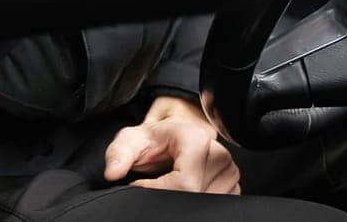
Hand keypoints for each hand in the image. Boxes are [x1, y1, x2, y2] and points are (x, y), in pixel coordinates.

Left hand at [103, 95, 240, 193]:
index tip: (142, 185)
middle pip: (195, 197)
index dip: (158, 191)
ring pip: (205, 205)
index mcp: (197, 138)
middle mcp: (220, 154)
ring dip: (183, 202)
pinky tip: (184, 194)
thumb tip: (113, 172)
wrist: (170, 139)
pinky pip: (215, 207)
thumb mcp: (130, 141)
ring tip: (169, 185)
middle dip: (169, 198)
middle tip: (156, 185)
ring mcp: (230, 172)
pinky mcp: (233, 186)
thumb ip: (119, 154)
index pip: (185, 184)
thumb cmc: (152, 141)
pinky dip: (195, 205)